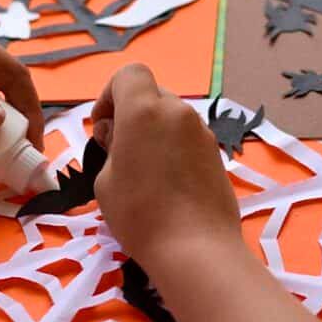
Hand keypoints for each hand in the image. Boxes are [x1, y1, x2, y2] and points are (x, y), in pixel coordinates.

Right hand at [91, 64, 241, 264]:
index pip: (130, 73)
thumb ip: (109, 145)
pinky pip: (188, 138)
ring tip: (144, 171)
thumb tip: (115, 133)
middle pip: (152, 94)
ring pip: (171, 117)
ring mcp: (202, 131)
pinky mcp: (216, 153)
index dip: (111, 94)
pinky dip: (174, 147)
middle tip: (120, 151)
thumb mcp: (106, 180)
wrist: (196, 247)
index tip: (104, 127)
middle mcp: (178, 112)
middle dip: (132, 114)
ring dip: (154, 131)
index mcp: (146, 110)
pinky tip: (168, 183)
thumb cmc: (139, 214)